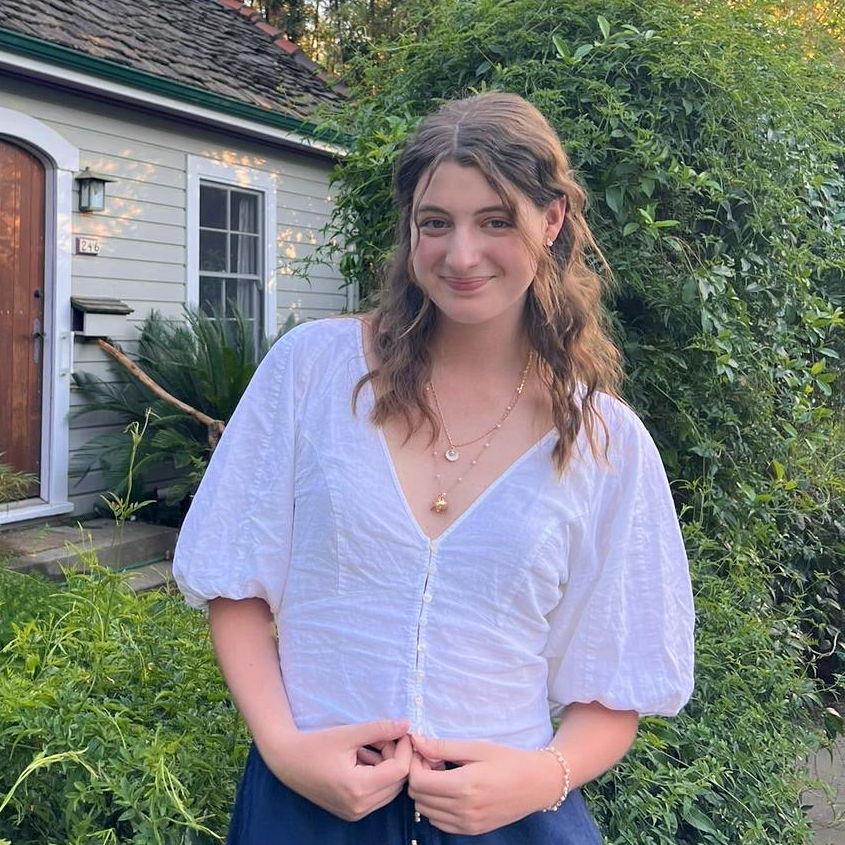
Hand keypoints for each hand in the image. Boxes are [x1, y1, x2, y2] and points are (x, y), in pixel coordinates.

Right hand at [258, 719, 411, 820]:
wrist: (286, 761)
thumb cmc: (315, 744)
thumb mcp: (349, 733)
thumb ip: (380, 729)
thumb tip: (406, 725)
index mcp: (358, 788)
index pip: (399, 771)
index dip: (404, 748)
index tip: (401, 730)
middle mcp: (359, 807)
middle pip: (397, 782)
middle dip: (396, 757)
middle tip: (384, 736)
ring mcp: (355, 813)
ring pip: (389, 790)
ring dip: (387, 767)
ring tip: (371, 746)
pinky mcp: (351, 812)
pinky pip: (377, 795)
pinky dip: (377, 776)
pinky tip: (364, 759)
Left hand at [408, 734, 563, 834]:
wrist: (537, 784)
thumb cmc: (508, 760)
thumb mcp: (476, 747)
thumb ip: (443, 747)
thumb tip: (416, 740)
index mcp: (464, 786)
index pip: (418, 782)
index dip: (414, 764)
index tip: (424, 752)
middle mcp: (463, 810)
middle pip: (419, 797)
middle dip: (419, 776)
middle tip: (434, 761)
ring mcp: (468, 824)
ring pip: (426, 811)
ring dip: (427, 792)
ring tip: (443, 775)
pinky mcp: (472, 831)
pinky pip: (440, 822)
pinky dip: (436, 807)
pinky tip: (450, 791)